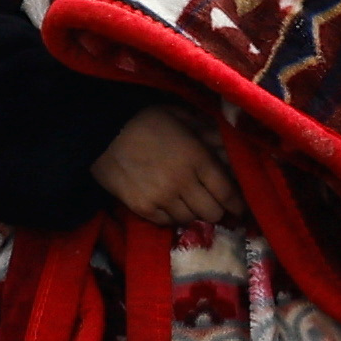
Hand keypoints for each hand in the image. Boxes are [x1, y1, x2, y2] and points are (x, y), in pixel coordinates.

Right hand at [88, 103, 236, 225]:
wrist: (101, 131)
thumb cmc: (146, 120)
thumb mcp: (183, 118)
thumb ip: (210, 134)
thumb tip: (233, 148)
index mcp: (198, 158)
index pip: (227, 192)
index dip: (237, 204)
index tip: (239, 207)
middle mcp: (183, 182)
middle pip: (212, 212)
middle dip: (217, 210)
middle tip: (215, 206)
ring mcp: (162, 198)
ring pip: (190, 219)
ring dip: (194, 214)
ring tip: (190, 204)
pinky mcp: (142, 208)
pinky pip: (167, 222)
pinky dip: (172, 217)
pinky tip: (170, 206)